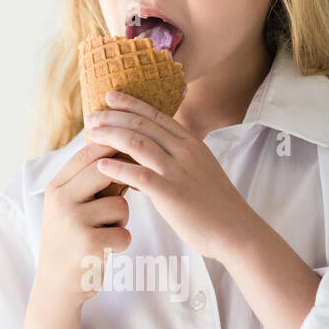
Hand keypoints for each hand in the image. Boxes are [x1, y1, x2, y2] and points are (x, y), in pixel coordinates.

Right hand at [35, 139, 131, 306]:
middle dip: (122, 181)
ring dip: (121, 221)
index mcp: (56, 188)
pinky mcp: (90, 244)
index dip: (111, 146)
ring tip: (106, 232)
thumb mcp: (65, 207)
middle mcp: (61, 201)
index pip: (86, 155)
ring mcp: (74, 222)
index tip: (131, 149)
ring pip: (120, 206)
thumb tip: (116, 149)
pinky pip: (124, 233)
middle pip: (105, 171)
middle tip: (125, 195)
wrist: (55, 284)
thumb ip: (83, 182)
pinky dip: (121, 243)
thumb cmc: (69, 240)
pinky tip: (106, 250)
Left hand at [84, 89, 253, 259]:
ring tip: (91, 135)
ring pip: (137, 143)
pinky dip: (117, 168)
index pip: (157, 116)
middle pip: (143, 124)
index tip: (111, 96)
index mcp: (192, 144)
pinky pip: (138, 175)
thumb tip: (148, 163)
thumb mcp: (200, 173)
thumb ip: (177, 162)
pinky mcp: (171, 193)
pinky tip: (100, 166)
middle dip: (113, 117)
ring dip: (110, 136)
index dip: (131, 104)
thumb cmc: (217, 208)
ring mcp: (178, 171)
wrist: (237, 231)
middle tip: (91, 116)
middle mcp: (185, 152)